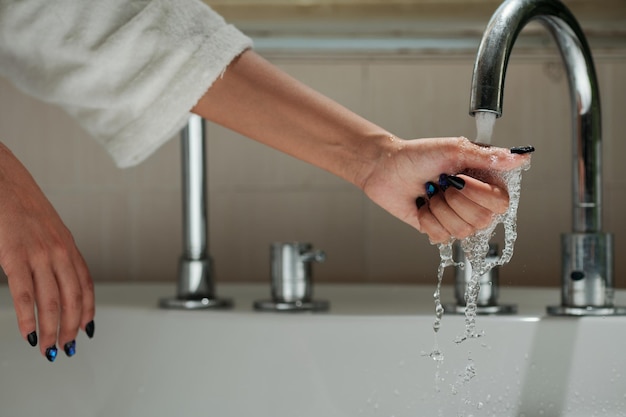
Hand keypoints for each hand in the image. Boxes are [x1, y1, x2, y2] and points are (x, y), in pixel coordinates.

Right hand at [0, 143, 93, 360]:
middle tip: (67, 347)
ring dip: (52, 329)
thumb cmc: (23, 205)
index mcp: (68, 246)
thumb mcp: (49, 230)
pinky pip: (24, 293)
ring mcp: (38, 253)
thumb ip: (56, 254)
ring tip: (49, 348)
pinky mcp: (14, 255)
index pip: (86, 285)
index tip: (87, 329)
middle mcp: (59, 251)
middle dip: (72, 327)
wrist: (4, 180)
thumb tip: (57, 279)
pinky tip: (28, 334)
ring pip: (52, 301)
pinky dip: (27, 318)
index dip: (88, 310)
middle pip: (73, 298)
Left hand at [360, 136, 531, 242]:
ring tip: (431, 192)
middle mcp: (475, 202)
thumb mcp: (455, 149)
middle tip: (442, 183)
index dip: (479, 194)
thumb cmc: (419, 154)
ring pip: (461, 230)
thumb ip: (489, 156)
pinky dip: (427, 219)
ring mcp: (457, 218)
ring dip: (439, 208)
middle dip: (454, 200)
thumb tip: (522, 157)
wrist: (386, 167)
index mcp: (485, 182)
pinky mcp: (438, 229)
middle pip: (482, 220)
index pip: (501, 203)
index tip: (460, 177)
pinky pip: (441, 236)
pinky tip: (423, 206)